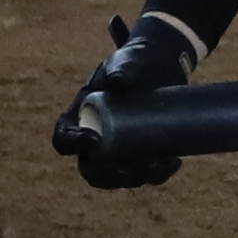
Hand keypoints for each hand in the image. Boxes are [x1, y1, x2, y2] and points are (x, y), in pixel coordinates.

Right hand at [53, 13, 199, 189]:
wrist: (164, 65)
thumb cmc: (137, 60)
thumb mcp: (128, 59)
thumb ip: (122, 66)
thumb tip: (117, 82)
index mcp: (79, 116)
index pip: (63, 139)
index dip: (73, 145)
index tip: (94, 141)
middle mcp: (95, 138)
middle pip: (92, 170)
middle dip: (112, 175)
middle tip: (133, 167)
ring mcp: (119, 149)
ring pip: (120, 177)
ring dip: (138, 178)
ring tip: (161, 164)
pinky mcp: (142, 153)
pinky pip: (145, 173)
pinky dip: (159, 174)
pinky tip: (173, 163)